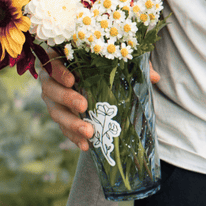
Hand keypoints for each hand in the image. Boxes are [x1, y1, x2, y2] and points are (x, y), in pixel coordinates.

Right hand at [40, 61, 159, 149]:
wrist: (96, 81)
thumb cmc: (104, 66)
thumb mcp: (117, 61)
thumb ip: (133, 65)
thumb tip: (154, 78)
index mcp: (61, 60)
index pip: (54, 63)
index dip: (60, 71)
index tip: (72, 79)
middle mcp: (51, 80)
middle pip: (51, 89)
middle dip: (66, 98)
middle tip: (83, 106)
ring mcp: (53, 100)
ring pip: (56, 112)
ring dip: (71, 124)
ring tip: (89, 132)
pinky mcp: (59, 116)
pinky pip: (63, 128)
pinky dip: (74, 137)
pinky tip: (86, 145)